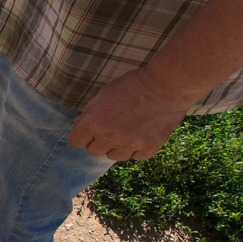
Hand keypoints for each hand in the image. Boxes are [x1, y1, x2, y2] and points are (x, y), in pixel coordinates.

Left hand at [68, 68, 192, 160]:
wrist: (165, 85)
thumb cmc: (132, 85)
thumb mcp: (104, 93)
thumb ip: (89, 111)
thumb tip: (77, 123)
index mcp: (94, 122)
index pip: (76, 141)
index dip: (81, 135)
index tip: (89, 130)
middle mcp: (110, 137)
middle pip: (94, 151)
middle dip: (99, 141)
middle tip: (110, 127)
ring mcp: (130, 144)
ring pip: (115, 156)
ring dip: (117, 147)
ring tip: (127, 130)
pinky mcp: (149, 147)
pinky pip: (137, 157)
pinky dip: (138, 149)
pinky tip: (142, 135)